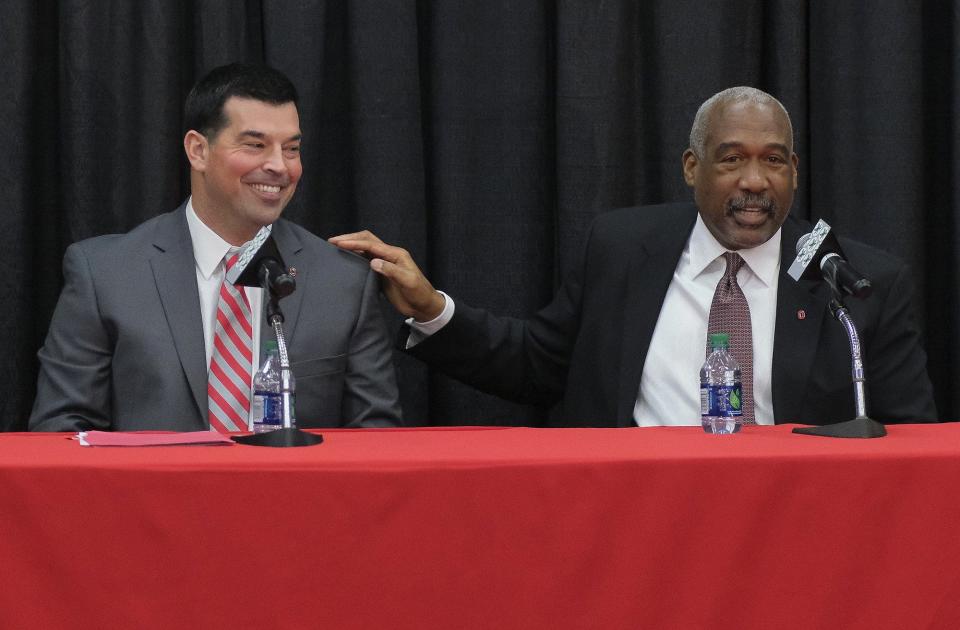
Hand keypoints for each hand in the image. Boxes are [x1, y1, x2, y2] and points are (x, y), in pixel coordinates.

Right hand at [329, 231, 445, 321]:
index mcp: (395, 254)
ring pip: (365, 249)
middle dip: (350, 239)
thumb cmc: (419, 293)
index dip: (354, 243)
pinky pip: (366, 261)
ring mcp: (385, 263)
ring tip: (335, 248)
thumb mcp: (407, 281)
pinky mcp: (381, 273)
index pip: (371, 244)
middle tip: (332, 242)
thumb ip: (391, 271)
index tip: (338, 243)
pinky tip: (346, 261)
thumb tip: (372, 262)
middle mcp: (389, 255)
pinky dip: (355, 257)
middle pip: (367, 241)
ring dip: (351, 246)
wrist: (423, 306)